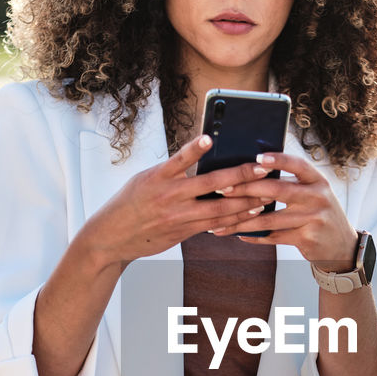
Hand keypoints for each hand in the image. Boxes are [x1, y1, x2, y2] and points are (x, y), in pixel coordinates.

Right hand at [80, 134, 275, 268]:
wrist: (111, 237)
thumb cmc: (130, 202)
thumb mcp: (145, 179)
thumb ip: (173, 171)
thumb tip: (205, 160)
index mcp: (157, 177)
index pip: (179, 159)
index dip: (195, 149)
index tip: (210, 138)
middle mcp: (169, 196)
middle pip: (211, 185)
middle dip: (240, 176)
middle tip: (262, 168)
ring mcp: (177, 217)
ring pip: (218, 209)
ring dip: (245, 203)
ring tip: (265, 195)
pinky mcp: (182, 234)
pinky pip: (213, 226)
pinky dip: (232, 219)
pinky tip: (249, 214)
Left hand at [206, 152, 358, 268]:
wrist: (342, 246)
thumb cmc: (319, 214)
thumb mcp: (315, 194)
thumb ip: (293, 183)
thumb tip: (254, 171)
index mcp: (318, 181)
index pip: (297, 165)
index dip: (278, 160)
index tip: (256, 158)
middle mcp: (318, 197)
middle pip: (278, 190)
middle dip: (247, 189)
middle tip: (223, 189)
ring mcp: (313, 219)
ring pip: (270, 219)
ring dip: (242, 220)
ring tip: (221, 220)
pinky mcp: (307, 239)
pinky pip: (274, 237)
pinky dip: (254, 237)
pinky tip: (238, 234)